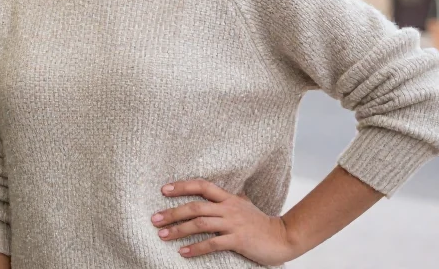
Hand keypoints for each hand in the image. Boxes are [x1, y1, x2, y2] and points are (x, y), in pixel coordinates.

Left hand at [151, 179, 298, 265]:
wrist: (283, 237)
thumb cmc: (261, 223)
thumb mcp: (244, 205)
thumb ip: (228, 199)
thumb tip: (212, 193)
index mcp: (229, 199)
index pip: (202, 186)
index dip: (182, 186)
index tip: (163, 190)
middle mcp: (229, 209)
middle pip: (195, 206)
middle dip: (172, 212)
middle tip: (155, 219)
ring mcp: (233, 224)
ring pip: (200, 224)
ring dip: (179, 230)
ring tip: (163, 235)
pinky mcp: (238, 240)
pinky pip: (212, 243)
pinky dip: (196, 248)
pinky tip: (183, 252)